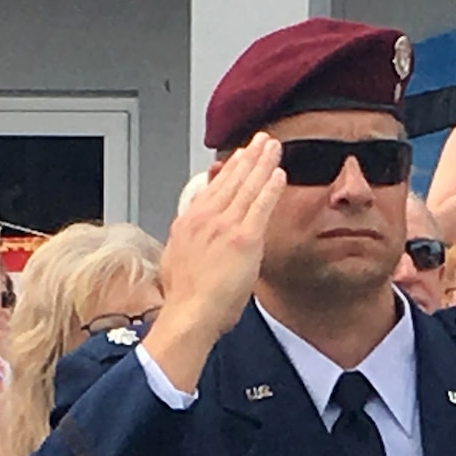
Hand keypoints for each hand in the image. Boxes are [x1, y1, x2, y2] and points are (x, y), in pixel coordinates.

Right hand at [142, 134, 285, 390]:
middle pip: (230, 179)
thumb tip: (191, 239)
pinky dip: (270, 187)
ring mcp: (224, 225)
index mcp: (188, 222)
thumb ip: (188, 242)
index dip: (228, 170)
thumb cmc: (185, 299)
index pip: (212, 188)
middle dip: (247, 157)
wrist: (189, 314)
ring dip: (262, 163)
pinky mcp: (243, 238)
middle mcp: (204, 218)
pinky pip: (260, 205)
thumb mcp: (176, 261)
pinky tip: (278, 173)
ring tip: (272, 147)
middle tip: (260, 141)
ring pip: (246, 186)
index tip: (238, 157)